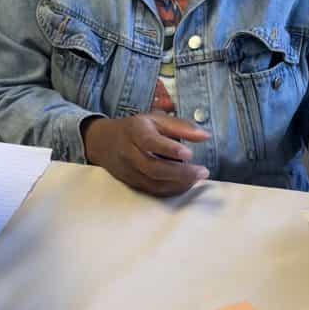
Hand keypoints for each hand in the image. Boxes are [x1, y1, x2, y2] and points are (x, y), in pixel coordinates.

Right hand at [82, 113, 209, 196]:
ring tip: (197, 178)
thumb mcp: (155, 119)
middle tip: (203, 171)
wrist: (103, 143)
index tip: (189, 154)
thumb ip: (181, 127)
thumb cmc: (135, 129)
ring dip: (179, 183)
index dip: (169, 149)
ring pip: (154, 183)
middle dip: (181, 173)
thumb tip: (205, 136)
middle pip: (153, 168)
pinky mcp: (131, 183)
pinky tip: (185, 184)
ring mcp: (129, 171)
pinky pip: (153, 191)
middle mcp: (129, 153)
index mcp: (135, 132)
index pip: (150, 142)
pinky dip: (171, 190)